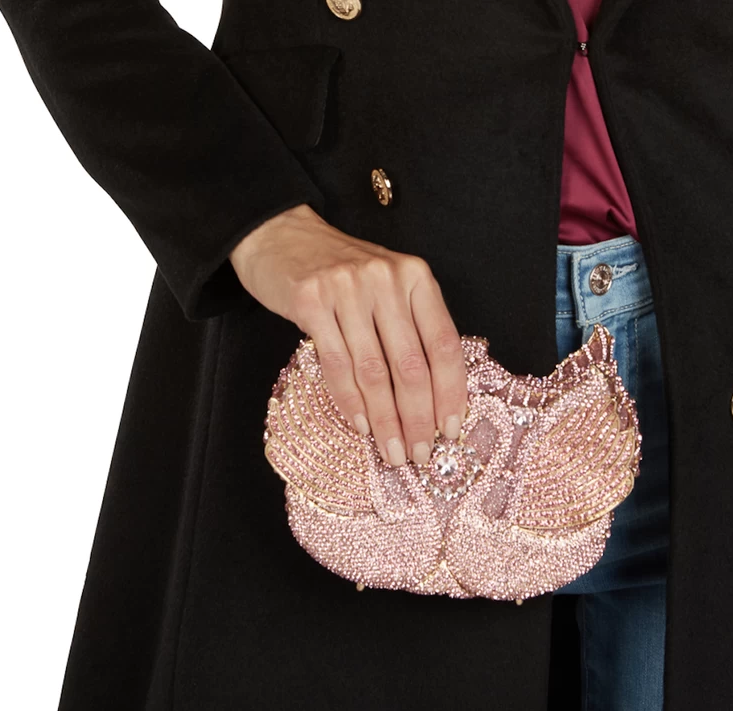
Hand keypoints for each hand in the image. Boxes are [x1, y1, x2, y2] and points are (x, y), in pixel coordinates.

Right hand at [230, 203, 467, 467]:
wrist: (279, 234)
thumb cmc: (339, 269)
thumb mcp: (387, 286)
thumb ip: (411, 326)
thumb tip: (433, 397)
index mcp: (416, 277)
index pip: (444, 344)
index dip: (451, 392)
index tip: (452, 429)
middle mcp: (386, 280)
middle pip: (412, 365)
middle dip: (419, 418)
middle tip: (420, 453)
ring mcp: (347, 289)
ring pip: (375, 372)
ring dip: (386, 420)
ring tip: (393, 451)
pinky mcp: (311, 301)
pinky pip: (337, 365)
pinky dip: (351, 402)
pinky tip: (361, 426)